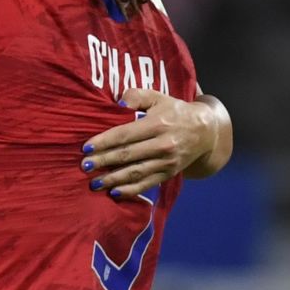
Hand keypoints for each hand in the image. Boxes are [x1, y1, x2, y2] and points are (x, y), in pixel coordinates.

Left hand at [80, 88, 218, 197]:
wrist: (205, 132)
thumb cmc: (174, 111)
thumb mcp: (158, 97)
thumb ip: (136, 96)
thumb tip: (118, 104)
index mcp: (157, 124)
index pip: (125, 134)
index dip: (104, 141)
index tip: (86, 147)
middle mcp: (163, 144)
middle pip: (127, 155)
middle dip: (103, 161)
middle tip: (84, 166)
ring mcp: (167, 162)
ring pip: (136, 172)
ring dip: (113, 179)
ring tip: (94, 183)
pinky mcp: (169, 173)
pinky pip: (147, 183)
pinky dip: (130, 190)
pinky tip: (114, 192)